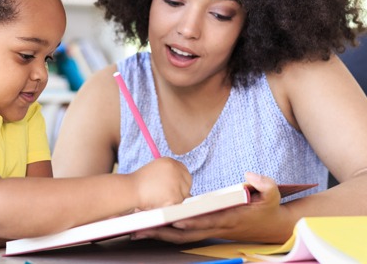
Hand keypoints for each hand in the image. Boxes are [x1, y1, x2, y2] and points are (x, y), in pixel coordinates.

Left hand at [131, 172, 290, 243]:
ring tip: (137, 230)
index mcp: (230, 219)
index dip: (189, 221)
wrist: (274, 227)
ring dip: (160, 234)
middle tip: (141, 228)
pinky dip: (168, 232)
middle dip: (163, 231)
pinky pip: (184, 233)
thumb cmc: (269, 209)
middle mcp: (217, 228)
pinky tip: (151, 228)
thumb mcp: (272, 194)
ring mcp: (211, 231)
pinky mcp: (208, 230)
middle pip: (186, 233)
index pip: (206, 221)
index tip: (172, 218)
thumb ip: (264, 184)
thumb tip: (250, 176)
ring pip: (182, 236)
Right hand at [132, 157, 191, 210]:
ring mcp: (177, 182)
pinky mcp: (176, 195)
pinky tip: (158, 203)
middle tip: (166, 195)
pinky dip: (169, 206)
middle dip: (180, 190)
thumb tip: (184, 189)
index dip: (180, 181)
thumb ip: (168, 176)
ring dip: (173, 199)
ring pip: (183, 195)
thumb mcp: (155, 172)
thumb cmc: (138, 184)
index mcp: (170, 162)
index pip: (184, 172)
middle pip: (187, 183)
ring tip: (158, 198)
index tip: (174, 187)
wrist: (130, 190)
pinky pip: (178, 204)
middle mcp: (175, 169)